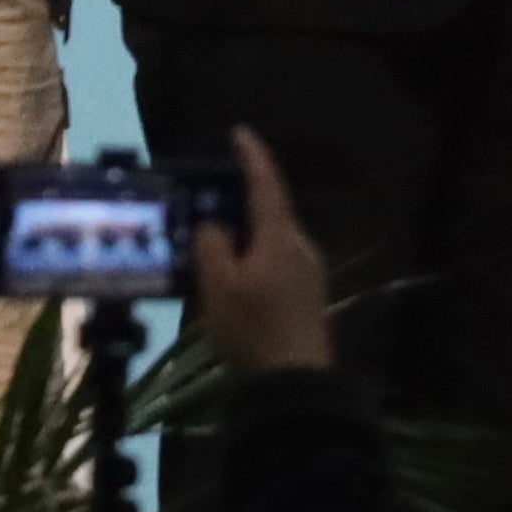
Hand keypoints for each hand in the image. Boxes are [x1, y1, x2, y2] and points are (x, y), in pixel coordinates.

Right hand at [183, 127, 336, 377]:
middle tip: (205, 199)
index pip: (266, 185)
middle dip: (238, 203)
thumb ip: (211, 247)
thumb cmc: (253, 328)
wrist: (293, 379)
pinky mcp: (303, 296)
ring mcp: (306, 272)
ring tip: (205, 242)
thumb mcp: (218, 286)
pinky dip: (247, 260)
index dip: (253, 157)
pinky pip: (271, 264)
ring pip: (268, 241)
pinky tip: (226, 278)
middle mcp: (300, 247)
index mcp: (281, 237)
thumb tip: (213, 224)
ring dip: (240, 236)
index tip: (240, 132)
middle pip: (267, 213)